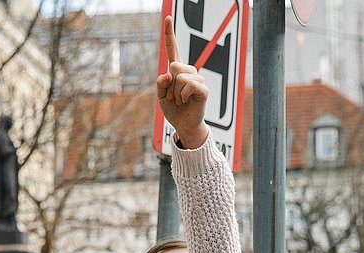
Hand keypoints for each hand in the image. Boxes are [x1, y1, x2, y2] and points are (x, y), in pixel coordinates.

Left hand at [156, 16, 209, 149]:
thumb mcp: (160, 96)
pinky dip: (183, 95)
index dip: (169, 34)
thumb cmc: (173, 109)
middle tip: (173, 96)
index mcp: (176, 70)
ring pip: (180, 77)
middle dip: (169, 84)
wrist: (183, 125)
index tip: (168, 18)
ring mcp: (197, 79)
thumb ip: (160, 83)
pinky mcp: (203, 88)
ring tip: (180, 100)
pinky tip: (186, 101)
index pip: (172, 49)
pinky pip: (189, 85)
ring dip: (176, 93)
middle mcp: (188, 71)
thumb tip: (169, 73)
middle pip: (174, 65)